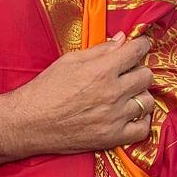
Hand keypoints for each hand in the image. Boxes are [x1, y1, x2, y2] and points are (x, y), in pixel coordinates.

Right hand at [12, 33, 153, 154]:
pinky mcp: (112, 138)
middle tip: (127, 73)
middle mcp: (112, 93)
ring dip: (140, 95)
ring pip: (147, 101)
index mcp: (101, 71)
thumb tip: (122, 39)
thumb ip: (99, 50)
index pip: (136, 52)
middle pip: (146, 76)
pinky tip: (131, 114)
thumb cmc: (46, 89)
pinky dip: (141, 120)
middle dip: (139, 70)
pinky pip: (143, 128)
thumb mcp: (69, 61)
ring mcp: (114, 117)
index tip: (140, 46)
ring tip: (127, 94)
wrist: (29, 123)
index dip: (141, 46)